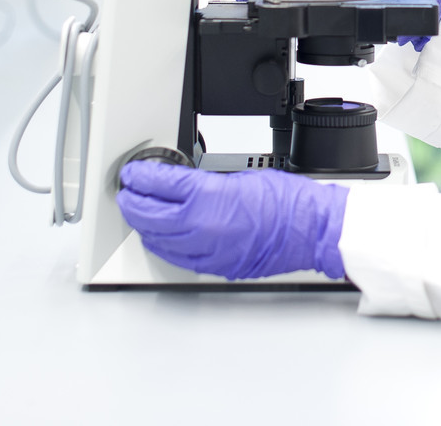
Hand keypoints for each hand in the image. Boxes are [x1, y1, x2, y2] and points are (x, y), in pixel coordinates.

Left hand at [117, 161, 347, 279]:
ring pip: (157, 239)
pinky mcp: (215, 266)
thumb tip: (180, 185)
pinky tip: (159, 237)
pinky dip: (161, 245)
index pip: (160, 185)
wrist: (312, 230)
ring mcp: (207, 250)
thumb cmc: (288, 203)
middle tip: (128, 191)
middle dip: (133, 201)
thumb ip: (205, 183)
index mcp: (209, 198)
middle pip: (149, 215)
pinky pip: (175, 257)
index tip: (134, 173)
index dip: (141, 177)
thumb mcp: (240, 177)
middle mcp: (202, 227)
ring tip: (138, 212)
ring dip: (143, 224)